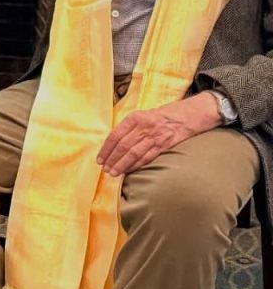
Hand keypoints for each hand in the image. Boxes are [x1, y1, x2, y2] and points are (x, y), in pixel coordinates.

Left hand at [96, 93, 222, 175]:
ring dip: (122, 165)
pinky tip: (129, 171)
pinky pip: (147, 157)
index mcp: (135, 117)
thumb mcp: (142, 115)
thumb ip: (129, 128)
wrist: (187, 115)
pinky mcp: (165, 145)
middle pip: (123, 146)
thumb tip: (113, 144)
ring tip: (113, 173)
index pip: (115, 135)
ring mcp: (155, 136)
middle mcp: (144, 126)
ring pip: (134, 154)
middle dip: (112, 159)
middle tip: (105, 169)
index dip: (106, 149)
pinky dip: (136, 165)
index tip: (100, 159)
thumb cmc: (161, 116)